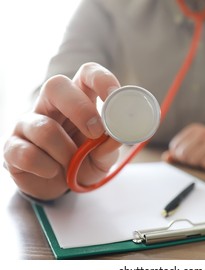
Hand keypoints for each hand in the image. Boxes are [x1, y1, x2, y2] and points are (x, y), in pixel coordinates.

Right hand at [3, 62, 121, 200]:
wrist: (61, 189)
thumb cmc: (85, 162)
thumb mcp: (104, 155)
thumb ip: (110, 145)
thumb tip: (119, 137)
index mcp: (79, 99)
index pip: (87, 73)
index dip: (100, 79)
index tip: (113, 97)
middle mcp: (50, 105)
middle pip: (56, 85)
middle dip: (79, 109)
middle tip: (95, 132)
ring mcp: (28, 123)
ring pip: (44, 128)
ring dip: (66, 152)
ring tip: (72, 164)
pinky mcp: (12, 146)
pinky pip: (28, 154)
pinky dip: (47, 168)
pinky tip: (53, 171)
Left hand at [161, 123, 204, 169]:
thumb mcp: (194, 145)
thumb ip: (178, 150)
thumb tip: (166, 157)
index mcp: (195, 129)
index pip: (174, 146)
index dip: (177, 155)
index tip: (186, 155)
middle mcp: (203, 133)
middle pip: (182, 153)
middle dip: (187, 160)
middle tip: (196, 159)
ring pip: (192, 159)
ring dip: (197, 163)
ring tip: (204, 159)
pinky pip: (204, 163)